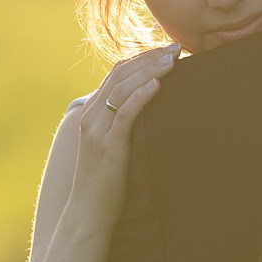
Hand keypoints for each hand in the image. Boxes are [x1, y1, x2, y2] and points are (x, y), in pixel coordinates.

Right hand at [69, 46, 176, 209]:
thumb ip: (119, 128)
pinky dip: (141, 96)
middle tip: (175, 47)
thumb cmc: (103, 185)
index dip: (141, 58)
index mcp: (90, 114)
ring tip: (173, 60)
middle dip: (149, 57)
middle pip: (120, 74)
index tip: (165, 50)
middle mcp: (91, 116)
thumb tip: (145, 115)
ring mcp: (97, 130)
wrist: (87, 214)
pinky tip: (158, 85)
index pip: (115, 74)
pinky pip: (125, 114)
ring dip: (150, 71)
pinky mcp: (108, 146)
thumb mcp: (108, 148)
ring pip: (123, 89)